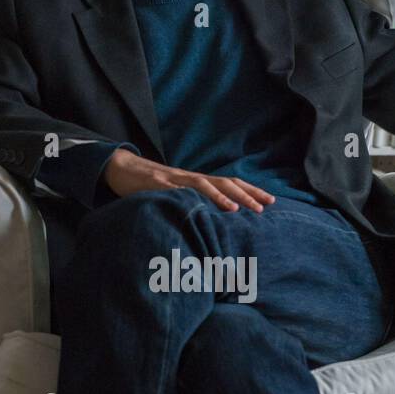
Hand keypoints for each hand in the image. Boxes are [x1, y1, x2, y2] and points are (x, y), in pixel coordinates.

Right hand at [104, 148, 275, 211]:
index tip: (271, 201)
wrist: (123, 169)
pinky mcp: (157, 184)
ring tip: (236, 208)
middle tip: (263, 207)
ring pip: (203, 185)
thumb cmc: (153, 187)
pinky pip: (174, 191)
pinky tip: (196, 206)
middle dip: (245, 194)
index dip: (251, 191)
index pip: (231, 184)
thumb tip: (217, 224)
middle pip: (224, 183)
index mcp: (199, 182)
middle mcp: (191, 178)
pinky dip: (187, 198)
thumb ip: (196, 206)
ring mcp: (175, 179)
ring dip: (220, 196)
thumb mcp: (178, 196)